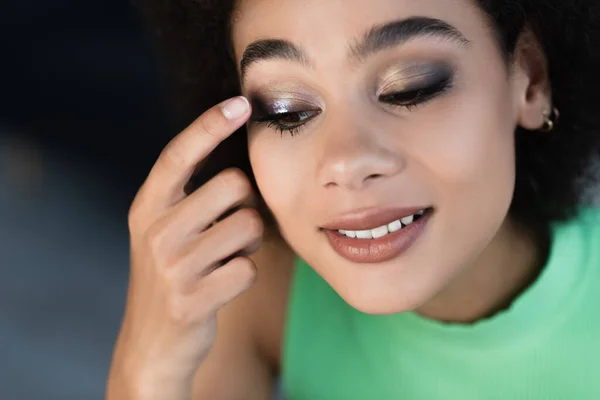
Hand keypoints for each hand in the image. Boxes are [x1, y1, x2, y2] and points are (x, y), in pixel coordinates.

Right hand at [108, 96, 262, 398]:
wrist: (153, 342)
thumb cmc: (172, 274)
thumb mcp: (164, 230)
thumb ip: (189, 196)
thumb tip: (238, 160)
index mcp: (147, 208)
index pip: (177, 155)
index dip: (209, 125)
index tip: (240, 102)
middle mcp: (155, 231)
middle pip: (234, 186)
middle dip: (245, 206)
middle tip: (228, 230)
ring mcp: (172, 267)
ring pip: (249, 226)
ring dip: (248, 244)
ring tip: (223, 259)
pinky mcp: (193, 298)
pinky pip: (249, 268)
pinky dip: (245, 275)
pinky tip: (223, 285)